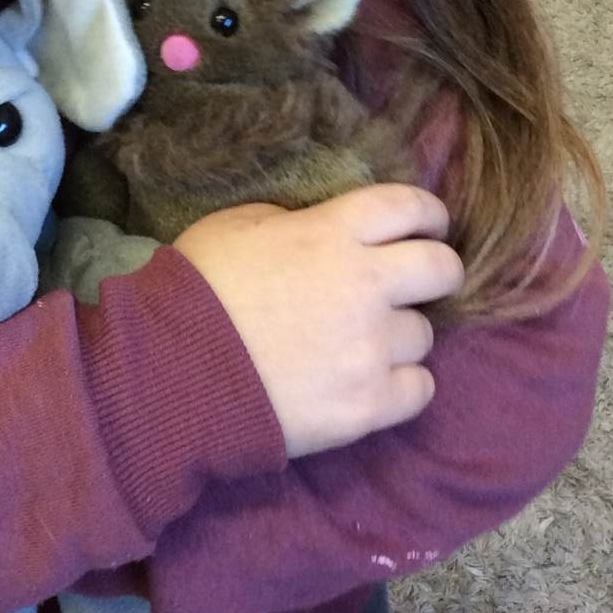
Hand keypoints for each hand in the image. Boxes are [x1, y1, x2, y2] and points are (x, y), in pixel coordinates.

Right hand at [174, 184, 462, 457]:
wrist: (170, 372)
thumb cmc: (197, 290)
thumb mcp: (239, 226)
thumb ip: (298, 223)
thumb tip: (327, 233)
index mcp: (333, 232)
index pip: (412, 207)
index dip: (428, 216)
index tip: (427, 228)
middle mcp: (364, 284)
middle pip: (442, 269)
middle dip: (435, 273)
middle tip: (412, 286)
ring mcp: (369, 348)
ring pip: (424, 335)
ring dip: (400, 336)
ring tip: (363, 345)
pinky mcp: (366, 404)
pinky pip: (420, 389)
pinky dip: (401, 385)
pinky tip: (370, 383)